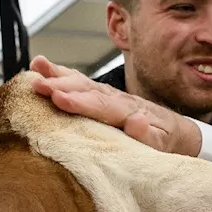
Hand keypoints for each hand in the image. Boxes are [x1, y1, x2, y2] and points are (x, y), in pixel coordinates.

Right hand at [28, 56, 203, 155]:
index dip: (81, 103)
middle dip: (62, 86)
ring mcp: (109, 95)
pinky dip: (61, 74)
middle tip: (38, 84)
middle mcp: (118, 99)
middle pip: (88, 90)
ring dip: (58, 75)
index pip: (103, 107)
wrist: (176, 130)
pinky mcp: (101, 95)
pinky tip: (41, 66)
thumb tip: (138, 121)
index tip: (60, 99)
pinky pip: (80, 82)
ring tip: (36, 67)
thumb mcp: (162, 145)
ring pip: (82, 82)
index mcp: (131, 112)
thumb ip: (149, 136)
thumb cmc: (165, 142)